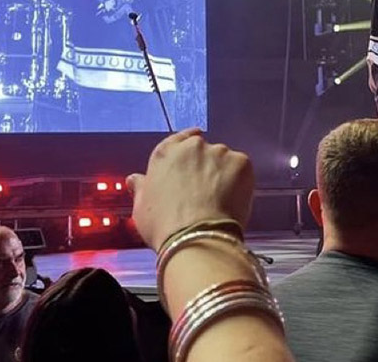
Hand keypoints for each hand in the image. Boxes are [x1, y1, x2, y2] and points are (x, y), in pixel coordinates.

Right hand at [127, 129, 254, 250]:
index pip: (178, 139)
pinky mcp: (241, 162)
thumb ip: (141, 187)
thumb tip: (136, 179)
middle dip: (206, 165)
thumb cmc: (164, 225)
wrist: (196, 238)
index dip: (186, 147)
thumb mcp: (141, 207)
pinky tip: (233, 200)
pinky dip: (240, 181)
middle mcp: (192, 146)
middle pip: (203, 150)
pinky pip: (241, 168)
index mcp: (166, 152)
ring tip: (221, 199)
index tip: (192, 156)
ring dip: (224, 172)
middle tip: (206, 189)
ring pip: (224, 159)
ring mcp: (218, 152)